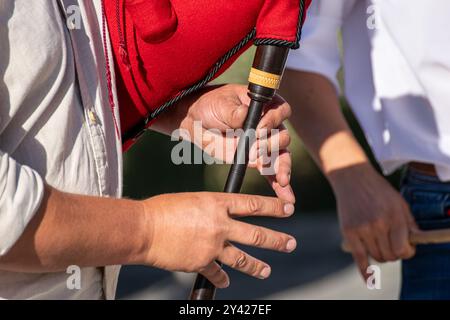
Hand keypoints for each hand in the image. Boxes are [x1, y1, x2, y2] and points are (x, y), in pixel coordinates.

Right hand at [141, 192, 296, 287]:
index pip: (254, 205)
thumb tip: (223, 216)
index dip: (275, 208)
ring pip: (243, 258)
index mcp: (217, 203)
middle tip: (291, 244)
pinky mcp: (201, 263)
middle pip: (256, 234)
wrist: (143, 229)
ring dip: (257, 266)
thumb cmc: (162, 209)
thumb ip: (211, 208)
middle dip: (277, 240)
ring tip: (267, 271)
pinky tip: (226, 281)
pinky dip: (223, 278)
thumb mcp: (192, 199)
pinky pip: (218, 274)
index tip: (289, 210)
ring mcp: (212, 246)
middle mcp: (219, 224)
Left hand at [180, 84, 293, 202]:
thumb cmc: (211, 105)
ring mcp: (264, 143)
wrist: (197, 123)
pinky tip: (285, 196)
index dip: (273, 120)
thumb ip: (234, 111)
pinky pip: (271, 173)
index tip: (258, 129)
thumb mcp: (221, 104)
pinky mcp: (256, 160)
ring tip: (281, 179)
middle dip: (273, 146)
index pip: (281, 110)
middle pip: (283, 136)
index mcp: (264, 105)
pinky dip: (278, 185)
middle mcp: (269, 124)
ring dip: (282, 168)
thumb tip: (244, 115)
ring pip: (281, 156)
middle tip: (257, 152)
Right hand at [328, 163, 417, 278]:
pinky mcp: (349, 232)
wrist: (351, 177)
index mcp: (394, 217)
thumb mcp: (398, 201)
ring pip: (377, 257)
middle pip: (390, 255)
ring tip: (379, 245)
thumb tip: (417, 242)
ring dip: (381, 256)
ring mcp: (362, 229)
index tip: (405, 248)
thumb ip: (409, 223)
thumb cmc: (378, 189)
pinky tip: (369, 279)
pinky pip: (359, 257)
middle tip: (391, 245)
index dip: (407, 252)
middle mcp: (378, 224)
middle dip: (394, 254)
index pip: (403, 249)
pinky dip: (364, 271)